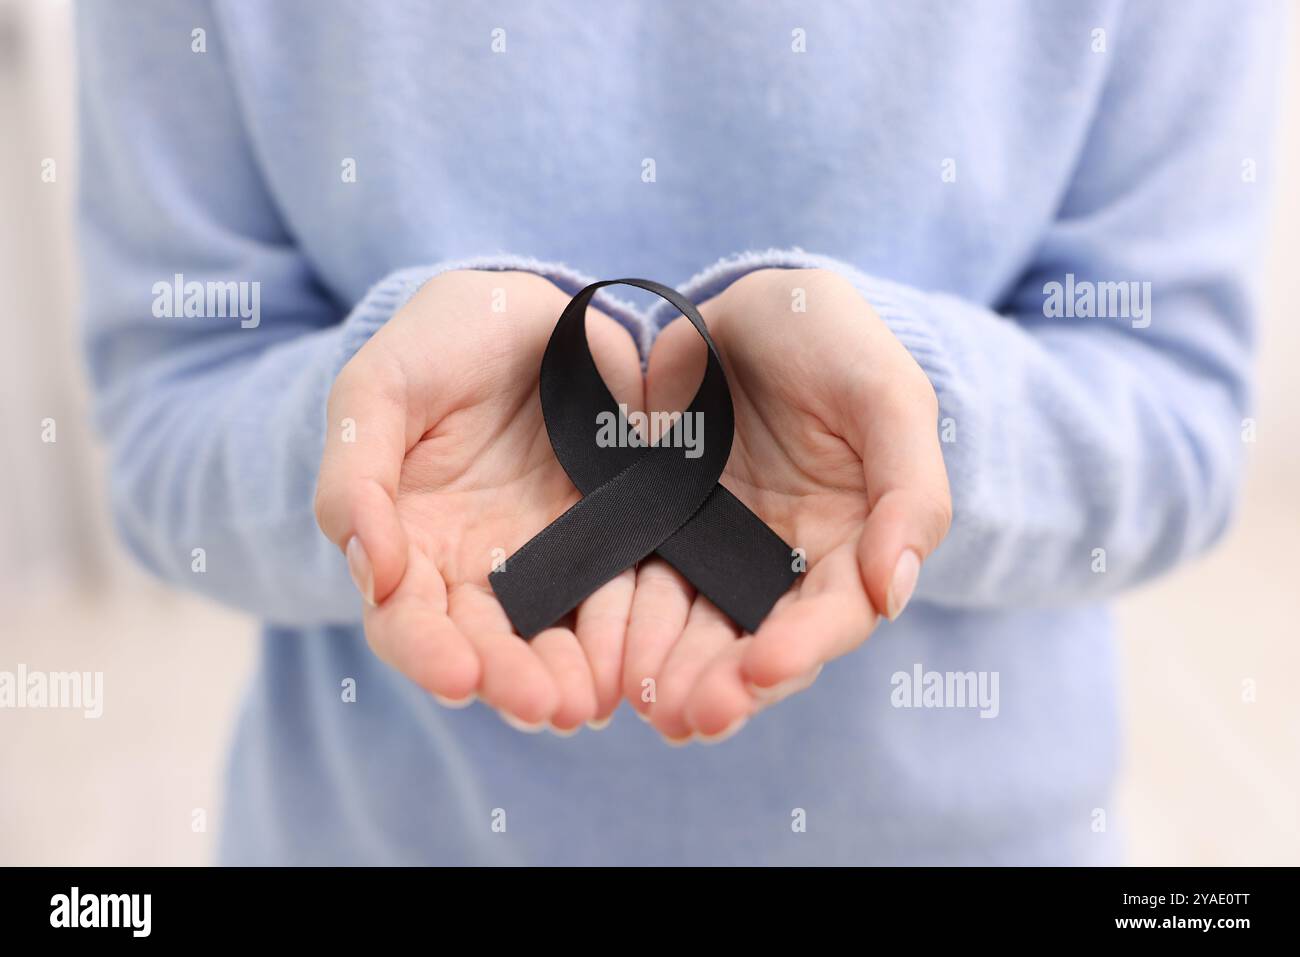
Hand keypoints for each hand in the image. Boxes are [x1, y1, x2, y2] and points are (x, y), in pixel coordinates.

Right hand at [315, 270, 643, 731]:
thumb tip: (368, 570)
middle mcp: (477, 567)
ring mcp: (548, 556)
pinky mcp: (611, 536)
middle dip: (511, 682)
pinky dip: (624, 632)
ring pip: (553, 635)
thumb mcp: (377, 392)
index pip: (407, 620)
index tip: (458, 677)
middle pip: (486, 646)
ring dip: (569, 676)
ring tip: (589, 703)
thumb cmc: (434, 347)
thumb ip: (357, 477)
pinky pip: (619, 592)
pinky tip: (636, 660)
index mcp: (408, 543)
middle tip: (545, 708)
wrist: (522, 309)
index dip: (427, 653)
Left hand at [622, 268, 950, 741]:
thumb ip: (908, 491)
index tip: (763, 669)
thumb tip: (896, 591)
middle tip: (687, 716)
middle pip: (757, 643)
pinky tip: (600, 654)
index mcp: (850, 544)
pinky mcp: (654, 529)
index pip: (832, 616)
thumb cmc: (836, 344)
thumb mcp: (888, 397)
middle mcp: (781, 565)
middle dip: (726, 685)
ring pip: (693, 629)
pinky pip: (636, 585)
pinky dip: (621, 624)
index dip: (802, 648)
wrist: (752, 304)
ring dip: (670, 672)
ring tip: (643, 704)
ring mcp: (714, 551)